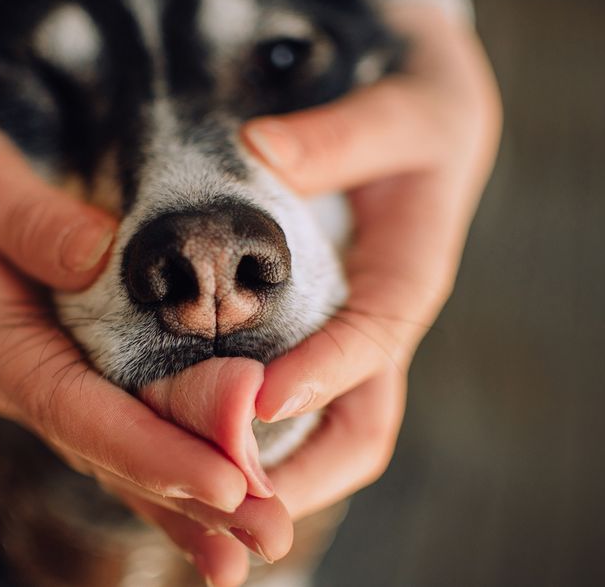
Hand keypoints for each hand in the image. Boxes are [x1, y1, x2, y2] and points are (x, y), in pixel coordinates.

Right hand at [0, 18, 252, 528]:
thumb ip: (28, 217)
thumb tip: (101, 255)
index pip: (76, 408)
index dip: (150, 449)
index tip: (223, 481)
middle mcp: (20, 374)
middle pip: (110, 449)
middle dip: (192, 496)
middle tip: (270, 533)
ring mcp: (42, 375)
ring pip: (120, 451)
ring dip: (190, 499)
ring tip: (263, 538)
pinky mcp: (64, 363)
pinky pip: (122, 423)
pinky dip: (169, 467)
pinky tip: (216, 504)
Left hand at [116, 0, 501, 583]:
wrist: (425, 110)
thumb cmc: (421, 103)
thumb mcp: (400, 106)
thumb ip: (340, 133)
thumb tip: (261, 151)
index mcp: (410, 272)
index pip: (375, 337)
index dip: (323, 373)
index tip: (259, 399)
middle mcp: (379, 322)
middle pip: (360, 425)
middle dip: (303, 473)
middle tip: (229, 500)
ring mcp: (345, 336)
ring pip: (321, 432)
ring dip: (269, 474)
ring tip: (195, 501)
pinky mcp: (311, 333)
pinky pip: (286, 402)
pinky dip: (244, 436)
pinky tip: (179, 444)